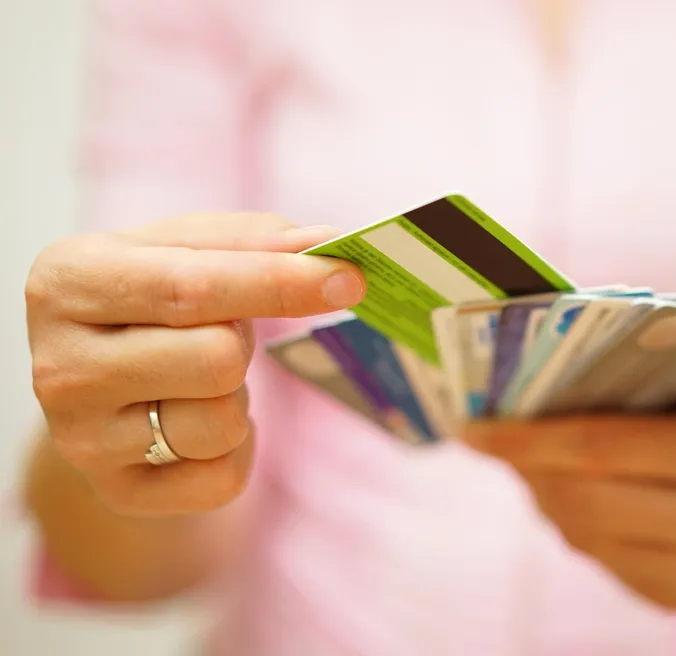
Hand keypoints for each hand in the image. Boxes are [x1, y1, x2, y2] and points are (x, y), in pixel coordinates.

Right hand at [26, 214, 364, 516]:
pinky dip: (237, 447)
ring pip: (224, 422)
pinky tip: (198, 420)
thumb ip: (254, 240)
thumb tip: (327, 244)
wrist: (94, 378)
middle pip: (217, 359)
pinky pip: (225, 477)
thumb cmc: (149, 297)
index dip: (279, 283)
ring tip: (197, 378)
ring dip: (236, 396)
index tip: (349, 280)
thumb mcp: (183, 248)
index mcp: (69, 282)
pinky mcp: (120, 493)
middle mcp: (60, 367)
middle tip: (220, 331)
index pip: (192, 289)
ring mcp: (82, 441)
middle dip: (242, 342)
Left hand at [462, 392, 675, 609]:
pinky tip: (575, 500)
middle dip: (529, 470)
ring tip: (534, 466)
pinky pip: (605, 563)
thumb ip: (629, 391)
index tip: (474, 427)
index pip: (600, 446)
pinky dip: (577, 528)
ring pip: (586, 537)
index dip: (527, 438)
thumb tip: (529, 394)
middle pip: (584, 501)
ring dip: (547, 499)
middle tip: (497, 443)